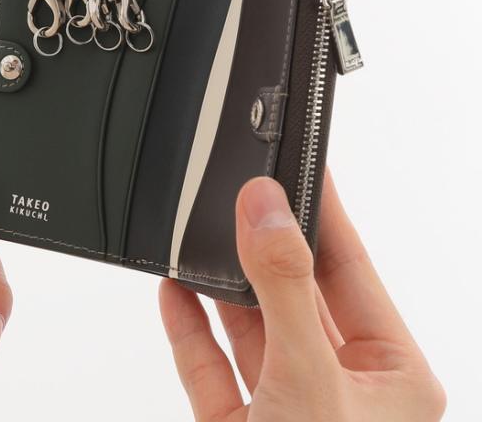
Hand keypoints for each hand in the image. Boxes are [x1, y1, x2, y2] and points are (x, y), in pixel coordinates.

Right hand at [159, 172, 445, 420]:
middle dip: (266, 245)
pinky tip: (176, 292)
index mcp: (390, 376)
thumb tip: (264, 209)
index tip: (303, 167)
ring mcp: (287, 407)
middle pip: (297, 294)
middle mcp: (340, 389)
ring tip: (202, 236)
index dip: (326, 213)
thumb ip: (284, 290)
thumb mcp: (309, 381)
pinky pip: (211, 367)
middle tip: (243, 192)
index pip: (353, 270)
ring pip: (253, 329)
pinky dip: (191, 329)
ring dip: (223, 285)